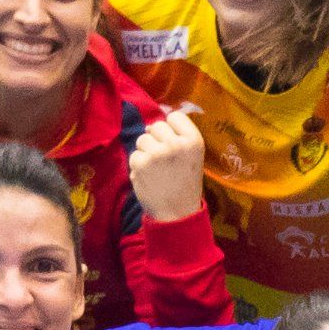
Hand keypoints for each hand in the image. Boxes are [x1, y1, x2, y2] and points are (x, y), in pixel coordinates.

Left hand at [129, 103, 205, 223]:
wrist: (178, 213)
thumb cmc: (185, 183)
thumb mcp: (193, 156)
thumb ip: (178, 137)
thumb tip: (150, 126)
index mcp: (194, 140)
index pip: (175, 116)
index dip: (171, 129)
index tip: (174, 144)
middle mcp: (176, 144)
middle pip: (156, 126)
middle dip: (156, 140)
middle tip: (164, 160)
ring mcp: (158, 153)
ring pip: (142, 139)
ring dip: (146, 152)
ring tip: (156, 170)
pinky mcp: (141, 163)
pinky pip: (134, 155)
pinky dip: (138, 167)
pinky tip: (149, 178)